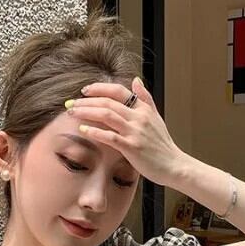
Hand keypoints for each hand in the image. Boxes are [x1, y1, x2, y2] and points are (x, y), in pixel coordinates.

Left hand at [65, 76, 185, 186]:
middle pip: (108, 102)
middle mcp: (139, 117)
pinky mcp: (132, 147)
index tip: (84, 91)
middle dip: (86, 101)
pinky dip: (95, 131)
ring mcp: (135, 132)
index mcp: (143, 109)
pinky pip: (110, 136)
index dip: (99, 88)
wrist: (174, 166)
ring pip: (107, 115)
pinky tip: (83, 129)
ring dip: (87, 112)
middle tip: (70, 103)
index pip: (119, 91)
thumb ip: (145, 98)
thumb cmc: (163, 145)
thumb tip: (136, 80)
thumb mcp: (156, 117)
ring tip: (72, 113)